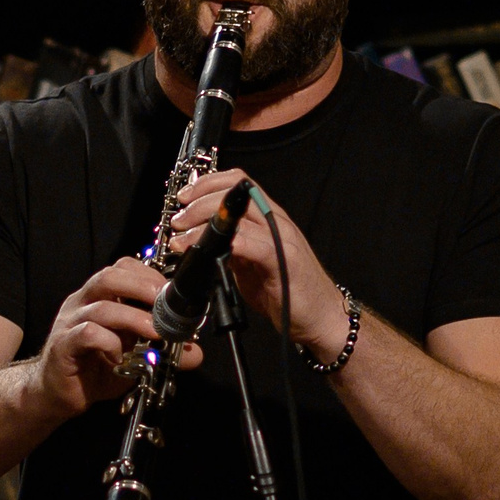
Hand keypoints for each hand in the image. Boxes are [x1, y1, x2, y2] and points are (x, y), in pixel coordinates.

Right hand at [30, 257, 203, 416]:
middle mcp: (82, 303)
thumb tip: (195, 353)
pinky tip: (120, 358)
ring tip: (155, 333)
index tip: (171, 293)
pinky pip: (88, 334)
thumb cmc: (95, 369)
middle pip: (109, 276)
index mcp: (99, 297)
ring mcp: (70, 322)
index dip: (148, 275)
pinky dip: (110, 343)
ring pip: (102, 306)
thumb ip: (163, 352)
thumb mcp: (135, 359)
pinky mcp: (63, 345)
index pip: (122, 268)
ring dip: (134, 318)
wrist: (57, 394)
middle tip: (165, 304)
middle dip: (142, 286)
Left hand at [165, 170, 343, 356]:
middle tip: (177, 220)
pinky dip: (219, 243)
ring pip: (238, 214)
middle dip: (197, 202)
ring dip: (202, 222)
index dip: (207, 183)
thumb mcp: (251, 265)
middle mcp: (276, 221)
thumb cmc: (290, 292)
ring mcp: (280, 239)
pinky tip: (202, 251)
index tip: (184, 197)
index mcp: (269, 218)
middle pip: (234, 192)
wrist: (322, 317)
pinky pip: (247, 242)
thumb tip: (202, 241)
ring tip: (181, 236)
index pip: (238, 182)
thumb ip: (231, 248)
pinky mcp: (281, 260)